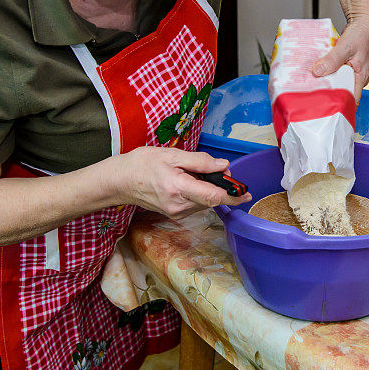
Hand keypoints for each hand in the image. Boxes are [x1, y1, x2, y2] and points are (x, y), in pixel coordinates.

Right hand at [118, 147, 251, 218]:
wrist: (121, 181)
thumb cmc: (143, 164)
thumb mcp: (172, 155)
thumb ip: (200, 161)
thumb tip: (223, 165)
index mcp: (178, 188)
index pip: (213, 196)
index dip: (233, 195)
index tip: (247, 194)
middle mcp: (179, 206)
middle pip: (212, 199)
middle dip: (220, 185)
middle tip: (215, 167)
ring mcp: (177, 213)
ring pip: (206, 201)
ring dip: (209, 188)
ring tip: (193, 172)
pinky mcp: (176, 214)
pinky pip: (197, 203)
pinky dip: (200, 193)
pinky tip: (189, 181)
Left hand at [312, 16, 368, 101]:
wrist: (364, 19)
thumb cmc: (362, 33)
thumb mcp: (346, 48)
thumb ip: (332, 61)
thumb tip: (318, 73)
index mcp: (360, 78)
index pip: (352, 100)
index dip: (341, 107)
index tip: (326, 110)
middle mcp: (355, 77)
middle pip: (340, 91)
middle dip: (327, 94)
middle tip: (311, 96)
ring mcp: (349, 70)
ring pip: (335, 80)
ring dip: (324, 81)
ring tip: (309, 85)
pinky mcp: (343, 63)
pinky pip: (332, 71)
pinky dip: (324, 71)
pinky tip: (313, 71)